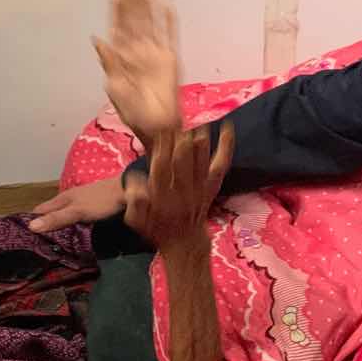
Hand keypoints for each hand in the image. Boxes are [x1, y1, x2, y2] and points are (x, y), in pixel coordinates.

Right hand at [28, 175, 125, 233]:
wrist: (127, 191)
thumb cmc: (101, 201)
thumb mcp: (77, 212)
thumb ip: (57, 219)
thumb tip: (30, 226)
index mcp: (61, 199)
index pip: (38, 211)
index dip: (30, 221)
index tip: (21, 237)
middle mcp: (67, 199)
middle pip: (48, 212)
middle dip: (40, 224)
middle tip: (33, 243)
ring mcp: (78, 202)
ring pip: (60, 214)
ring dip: (53, 225)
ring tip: (48, 241)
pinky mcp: (88, 207)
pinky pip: (71, 216)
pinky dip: (66, 224)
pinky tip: (68, 233)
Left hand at [94, 0, 180, 143]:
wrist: (156, 126)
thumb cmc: (133, 112)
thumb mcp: (114, 86)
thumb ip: (108, 61)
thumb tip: (97, 38)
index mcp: (122, 57)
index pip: (119, 27)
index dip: (117, 10)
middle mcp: (138, 51)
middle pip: (136, 20)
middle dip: (134, 1)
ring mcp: (155, 53)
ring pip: (152, 22)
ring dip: (149, 4)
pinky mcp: (170, 58)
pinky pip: (170, 35)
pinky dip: (169, 20)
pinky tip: (167, 4)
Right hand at [124, 124, 233, 251]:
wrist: (184, 241)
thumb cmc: (156, 227)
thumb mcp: (135, 219)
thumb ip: (134, 200)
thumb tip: (134, 179)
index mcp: (162, 197)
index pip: (161, 168)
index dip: (161, 149)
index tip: (160, 130)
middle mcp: (183, 191)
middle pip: (183, 161)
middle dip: (181, 139)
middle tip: (179, 118)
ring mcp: (200, 188)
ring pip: (202, 160)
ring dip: (200, 139)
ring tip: (198, 119)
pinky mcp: (212, 186)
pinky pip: (221, 164)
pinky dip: (226, 146)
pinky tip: (227, 127)